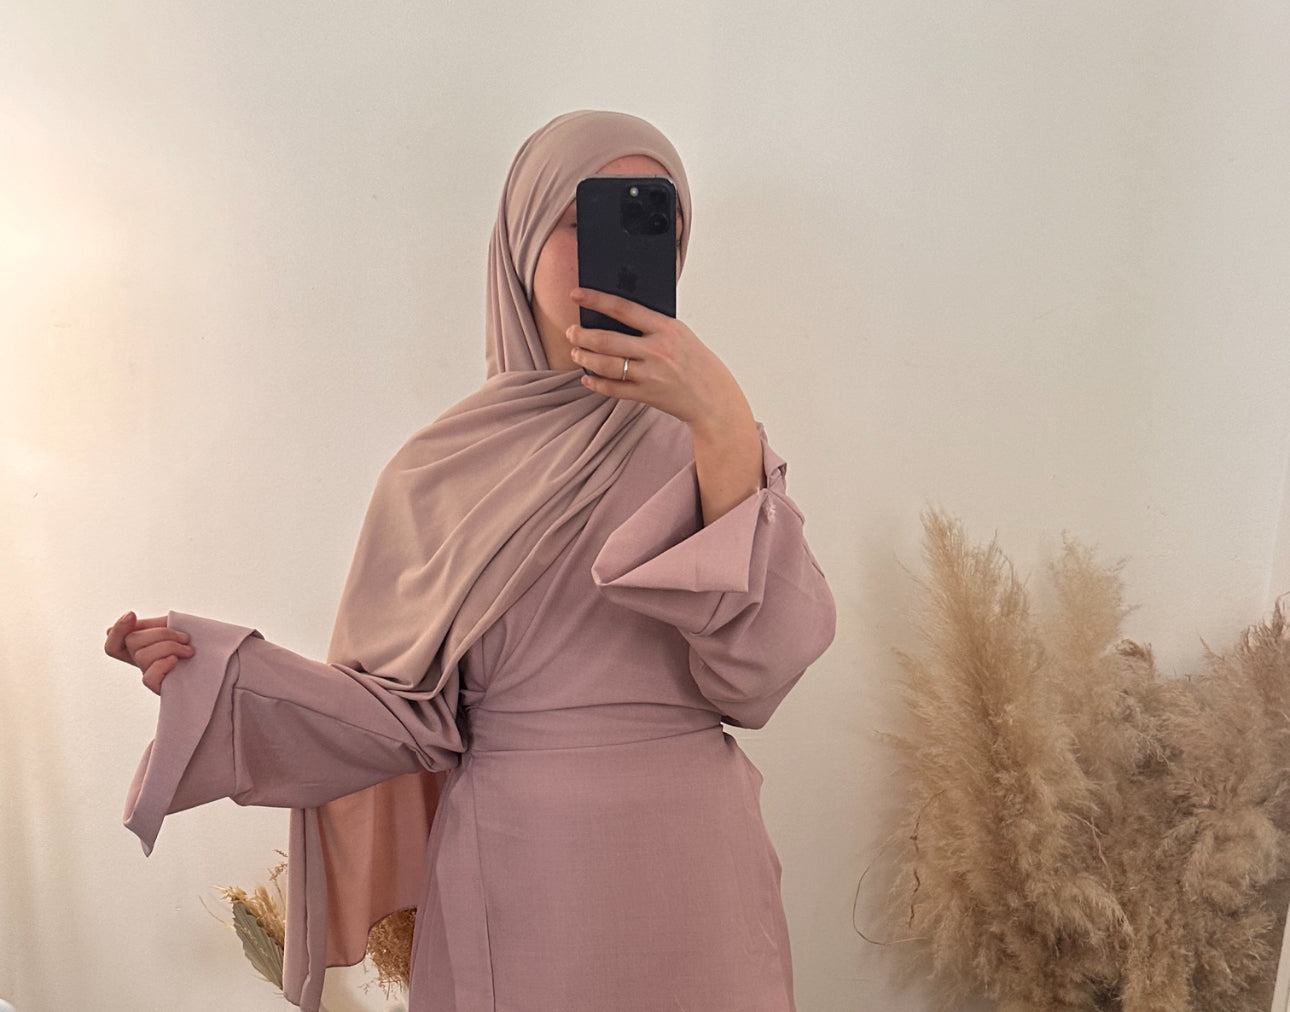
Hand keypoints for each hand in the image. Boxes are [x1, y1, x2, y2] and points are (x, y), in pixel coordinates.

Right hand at [105, 611, 193, 692]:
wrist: (219, 664)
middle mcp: (141, 662)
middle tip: (184, 637)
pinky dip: (163, 665)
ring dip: (170, 647)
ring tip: (188, 650)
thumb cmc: (196, 646)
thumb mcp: (174, 628)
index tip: (132, 614)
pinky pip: (148, 677)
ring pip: (142, 656)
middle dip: (160, 633)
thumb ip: (154, 624)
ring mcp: (149, 674)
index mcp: (142, 646)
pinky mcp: (159, 688)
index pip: (114, 642)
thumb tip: (130, 618)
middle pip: (131, 641)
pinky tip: (177, 661)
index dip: (117, 628)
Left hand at [567, 288, 763, 524]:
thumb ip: (651, 325)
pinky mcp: (647, 395)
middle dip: (582, 335)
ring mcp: (651, 375)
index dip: (596, 300)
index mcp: (666, 328)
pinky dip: (596, 382)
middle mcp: (657, 351)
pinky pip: (613, 388)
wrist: (713, 397)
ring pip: (606, 365)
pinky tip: (587, 377)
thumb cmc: (695, 361)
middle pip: (607, 340)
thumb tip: (614, 316)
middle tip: (571, 331)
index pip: (624, 309)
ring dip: (585, 357)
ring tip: (576, 352)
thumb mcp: (679, 334)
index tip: (576, 294)